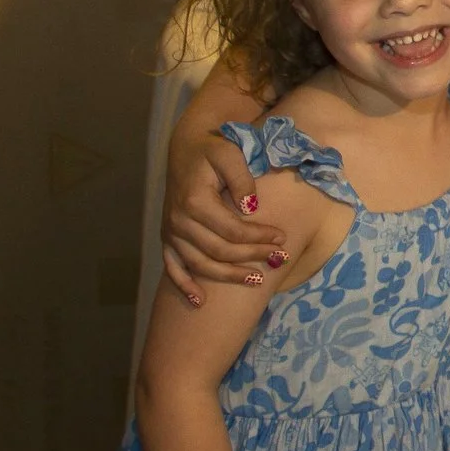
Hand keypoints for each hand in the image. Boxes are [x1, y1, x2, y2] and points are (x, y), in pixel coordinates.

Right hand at [161, 131, 282, 300]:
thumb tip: (251, 207)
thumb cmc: (213, 150)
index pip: (232, 230)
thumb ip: (241, 179)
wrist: (187, 148)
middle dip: (253, 256)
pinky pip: (172, 267)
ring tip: (257, 280)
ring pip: (201, 264)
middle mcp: (178, 221)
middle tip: (280, 258)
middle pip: (220, 250)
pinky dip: (184, 285)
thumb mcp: (230, 154)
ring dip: (229, 276)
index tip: (282, 238)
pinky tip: (200, 302)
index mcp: (194, 201)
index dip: (259, 237)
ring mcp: (171, 232)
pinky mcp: (168, 238)